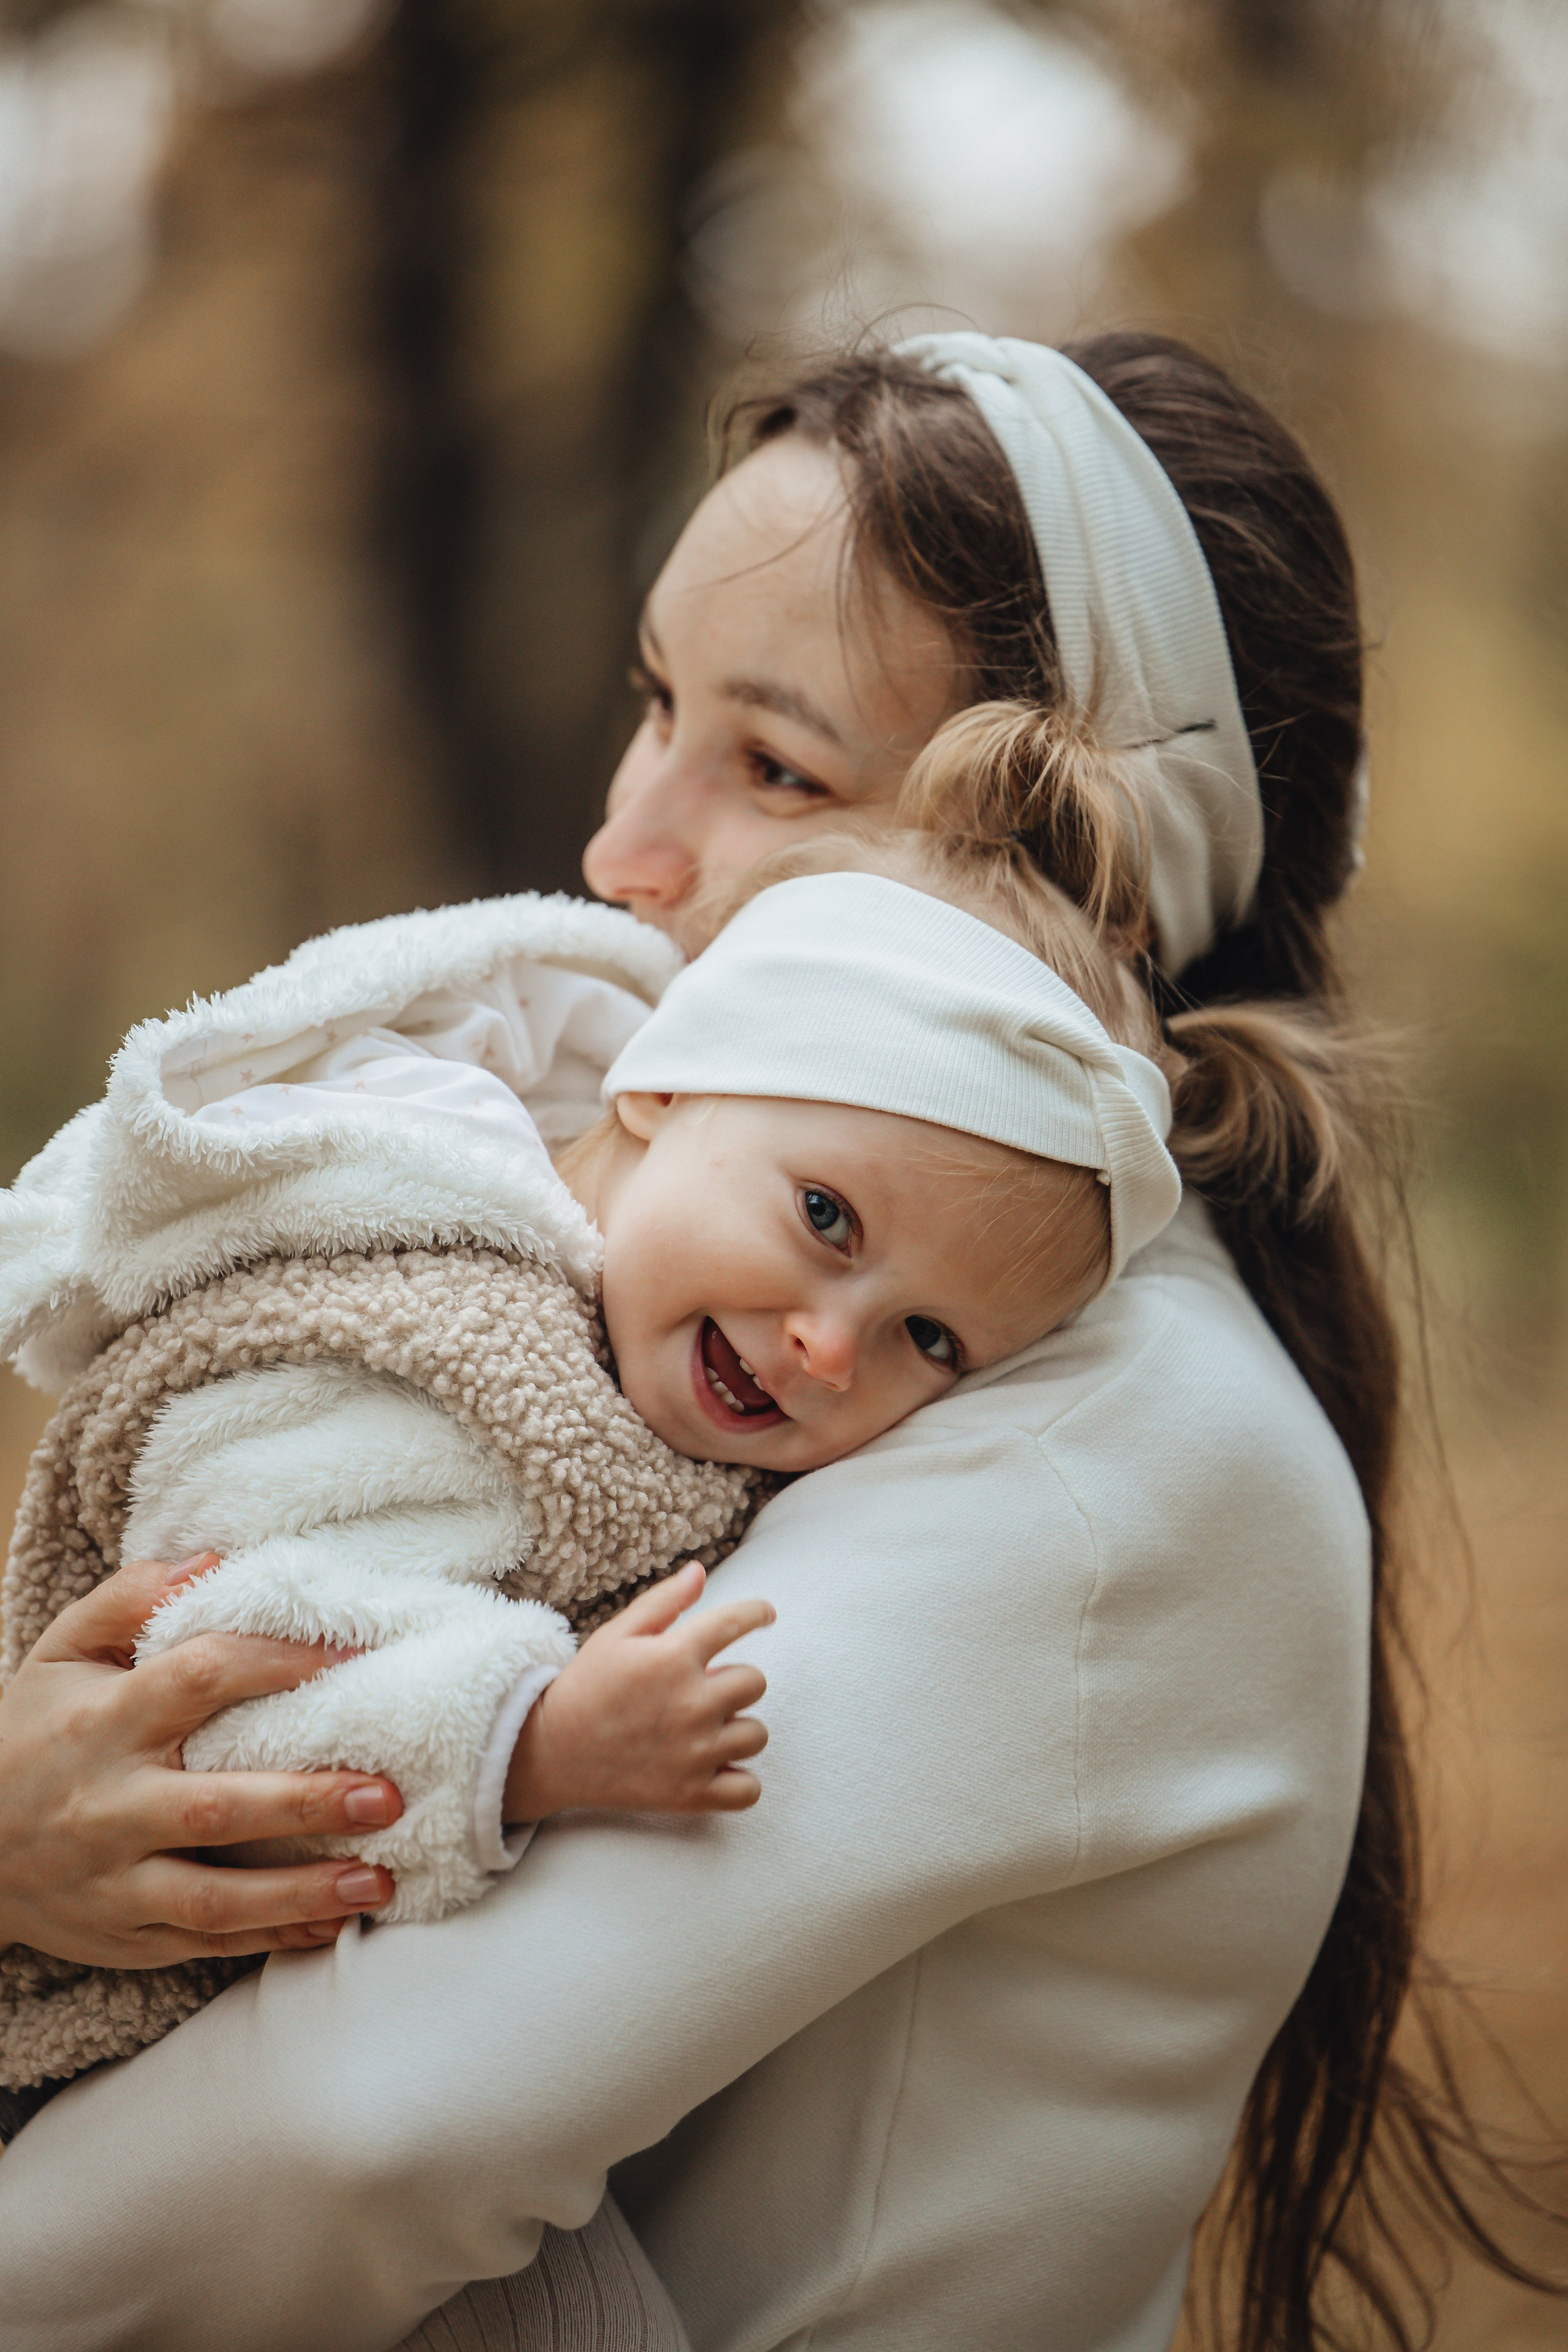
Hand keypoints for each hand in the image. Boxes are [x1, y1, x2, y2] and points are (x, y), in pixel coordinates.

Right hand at [0, 1554, 402, 1966]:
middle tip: (388, 1793)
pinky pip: (206, 1944)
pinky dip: (274, 1940)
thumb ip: (131, 1599)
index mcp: (102, 1721)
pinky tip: (335, 1927)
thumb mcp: (60, 1652)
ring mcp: (116, 1881)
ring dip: (302, 1894)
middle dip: (307, 1801)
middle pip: (218, 1806)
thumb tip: (212, 1561)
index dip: (281, 1661)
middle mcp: (111, 1806)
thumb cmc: (32, 1730)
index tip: (357, 1654)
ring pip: (216, 1899)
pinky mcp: (126, 1936)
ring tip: (379, 1880)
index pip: (201, 1678)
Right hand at [504, 1562, 772, 1821]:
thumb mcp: (616, 1635)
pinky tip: (718, 1767)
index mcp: (672, 1657)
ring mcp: (694, 1753)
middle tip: (703, 1688)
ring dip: (737, 1728)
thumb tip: (700, 1571)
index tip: (766, 1614)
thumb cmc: (585, 1687)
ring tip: (706, 1728)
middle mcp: (691, 1704)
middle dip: (733, 1680)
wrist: (550, 1753)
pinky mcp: (691, 1794)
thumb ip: (663, 1602)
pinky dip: (740, 1780)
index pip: (736, 1624)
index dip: (757, 1613)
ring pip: (756, 1734)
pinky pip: (748, 1790)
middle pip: (755, 1682)